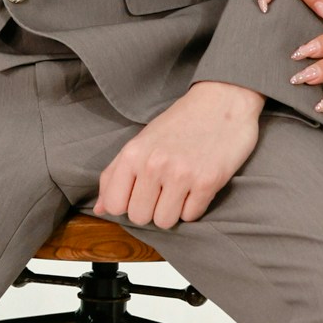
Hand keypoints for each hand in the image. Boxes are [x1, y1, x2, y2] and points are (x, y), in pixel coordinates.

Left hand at [95, 81, 262, 232]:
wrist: (223, 101)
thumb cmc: (180, 123)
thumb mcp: (141, 141)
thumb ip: (115, 174)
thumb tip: (99, 209)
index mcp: (133, 153)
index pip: (114, 204)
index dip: (126, 204)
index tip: (139, 192)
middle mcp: (153, 164)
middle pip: (139, 217)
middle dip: (151, 208)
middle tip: (164, 188)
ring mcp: (181, 174)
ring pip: (165, 222)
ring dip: (173, 210)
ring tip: (181, 188)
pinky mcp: (207, 182)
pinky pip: (191, 217)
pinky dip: (194, 206)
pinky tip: (198, 185)